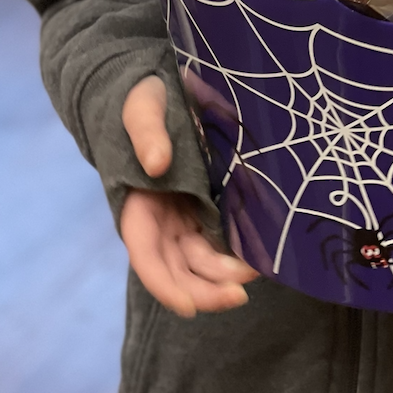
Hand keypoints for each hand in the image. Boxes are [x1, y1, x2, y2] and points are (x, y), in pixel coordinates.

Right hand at [120, 75, 257, 315]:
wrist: (160, 86)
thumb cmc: (145, 97)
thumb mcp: (143, 106)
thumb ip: (147, 132)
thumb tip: (156, 164)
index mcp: (136, 203)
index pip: (145, 255)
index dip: (164, 284)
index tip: (188, 306)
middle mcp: (157, 218)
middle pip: (175, 268)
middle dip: (203, 289)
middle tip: (239, 295)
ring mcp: (180, 215)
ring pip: (197, 260)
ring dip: (220, 276)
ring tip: (253, 276)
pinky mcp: (201, 206)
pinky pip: (214, 239)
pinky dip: (231, 254)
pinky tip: (256, 259)